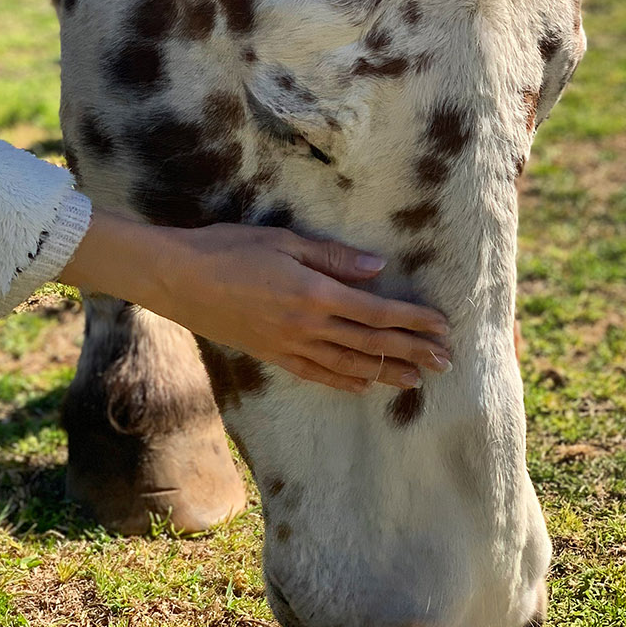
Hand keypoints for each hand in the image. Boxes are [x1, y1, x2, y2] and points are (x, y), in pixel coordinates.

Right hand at [58, 210, 451, 392]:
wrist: (179, 279)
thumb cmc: (228, 248)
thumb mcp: (283, 241)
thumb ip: (333, 258)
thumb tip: (378, 269)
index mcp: (314, 292)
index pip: (378, 311)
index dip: (414, 321)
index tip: (442, 327)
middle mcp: (307, 325)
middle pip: (372, 343)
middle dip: (413, 351)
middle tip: (446, 361)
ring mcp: (289, 345)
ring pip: (350, 365)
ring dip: (388, 372)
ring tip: (418, 379)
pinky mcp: (272, 355)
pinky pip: (317, 374)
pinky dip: (346, 382)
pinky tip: (365, 385)